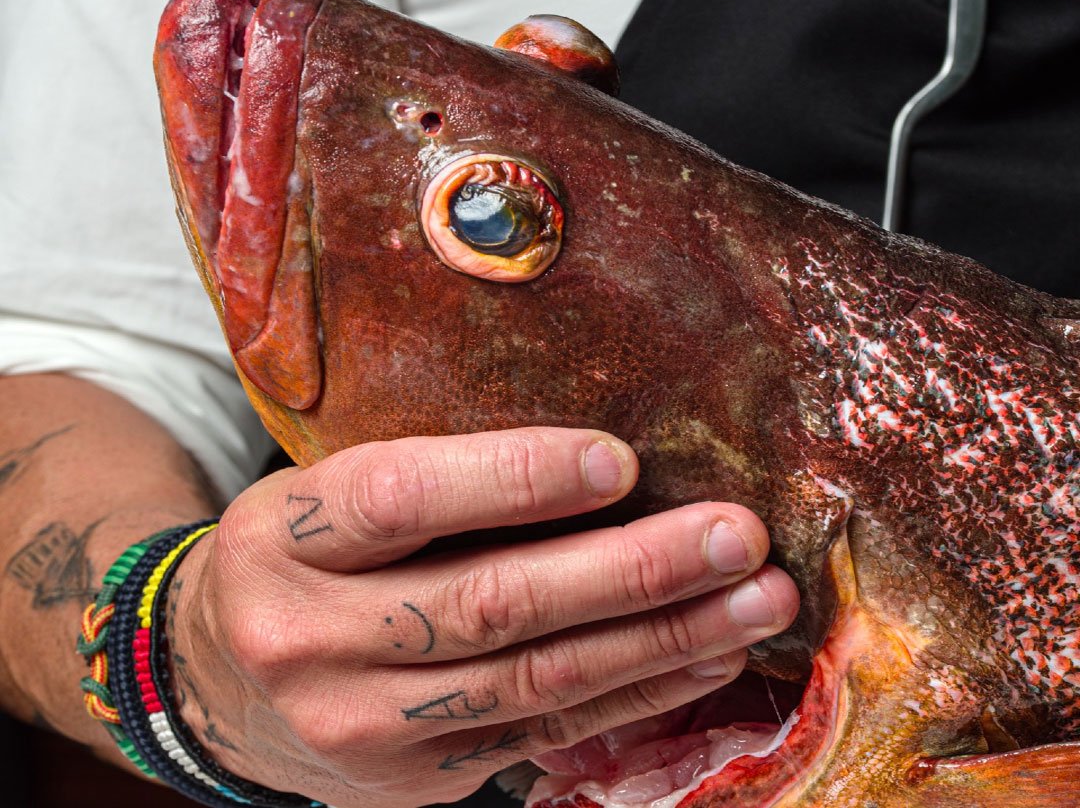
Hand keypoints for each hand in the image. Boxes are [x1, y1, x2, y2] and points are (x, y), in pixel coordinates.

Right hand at [168, 428, 798, 806]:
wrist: (220, 674)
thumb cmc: (299, 551)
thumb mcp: (327, 488)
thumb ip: (433, 477)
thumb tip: (598, 454)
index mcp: (287, 535)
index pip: (403, 497)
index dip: (514, 479)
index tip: (619, 459)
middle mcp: (314, 636)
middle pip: (491, 603)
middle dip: (631, 570)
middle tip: (734, 534)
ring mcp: (366, 725)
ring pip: (538, 681)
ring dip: (664, 638)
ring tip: (756, 599)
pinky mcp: (418, 781)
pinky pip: (547, 734)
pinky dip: (638, 696)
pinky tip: (706, 658)